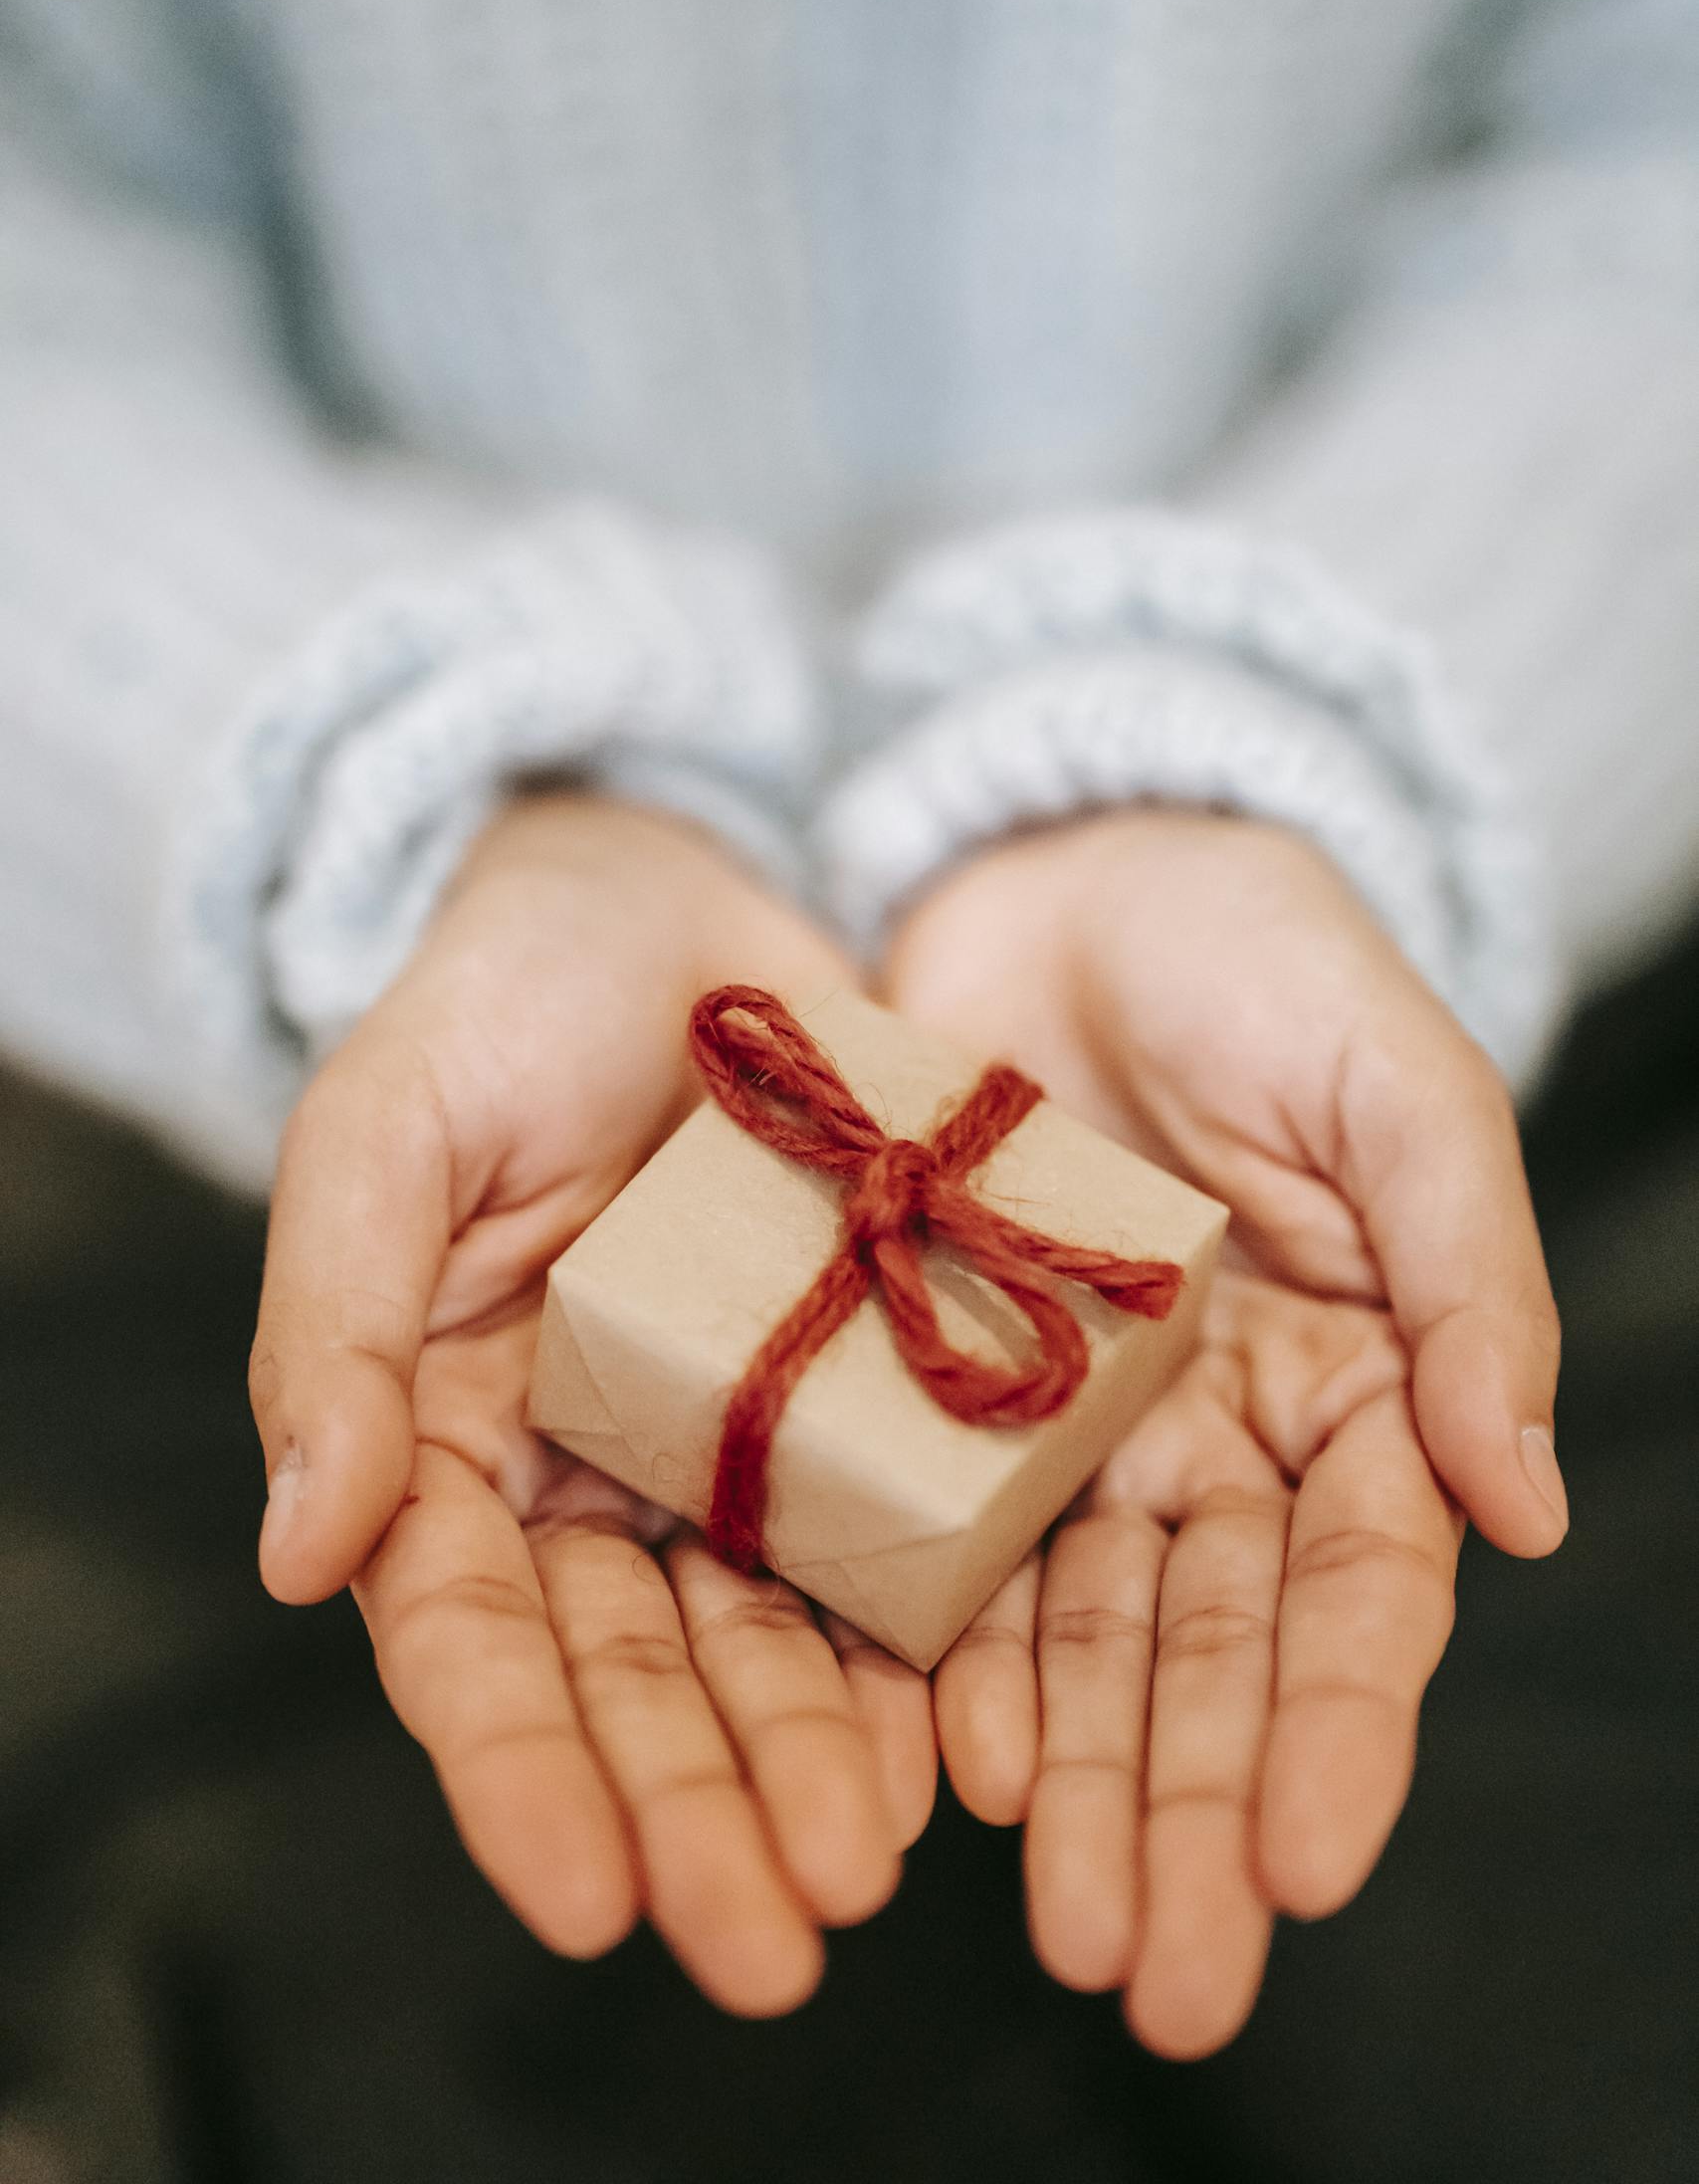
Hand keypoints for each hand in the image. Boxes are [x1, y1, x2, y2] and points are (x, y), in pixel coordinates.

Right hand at [250, 794, 934, 2013]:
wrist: (675, 887)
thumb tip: (304, 1550)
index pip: (469, 1638)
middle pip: (634, 1674)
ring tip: (872, 1874)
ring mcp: (734, 1434)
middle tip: (773, 1942)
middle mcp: (592, 1465)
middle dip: (694, 1809)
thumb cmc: (500, 994)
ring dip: (813, 1764)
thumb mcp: (385, 1130)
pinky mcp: (863, 1384)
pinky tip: (967, 1741)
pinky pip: (890, 1532)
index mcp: (447, 1429)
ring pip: (766, 1635)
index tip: (588, 1898)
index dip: (519, 1771)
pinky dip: (920, 1642)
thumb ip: (335, 1327)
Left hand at [887, 806, 1564, 2056]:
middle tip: (1169, 1979)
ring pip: (1085, 1636)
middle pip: (1213, 1653)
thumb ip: (1471, 1278)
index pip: (1361, 1588)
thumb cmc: (1263, 952)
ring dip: (1082, 1789)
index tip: (1309, 1860)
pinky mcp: (939, 1380)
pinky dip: (951, 1658)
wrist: (1064, 862)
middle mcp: (1218, 1432)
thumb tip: (1530, 1501)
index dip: (1339, 1722)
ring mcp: (1076, 1419)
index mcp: (1357, 1379)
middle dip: (1197, 1812)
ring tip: (1068, 1931)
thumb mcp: (1398, 1085)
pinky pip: (946, 1542)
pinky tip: (944, 1768)